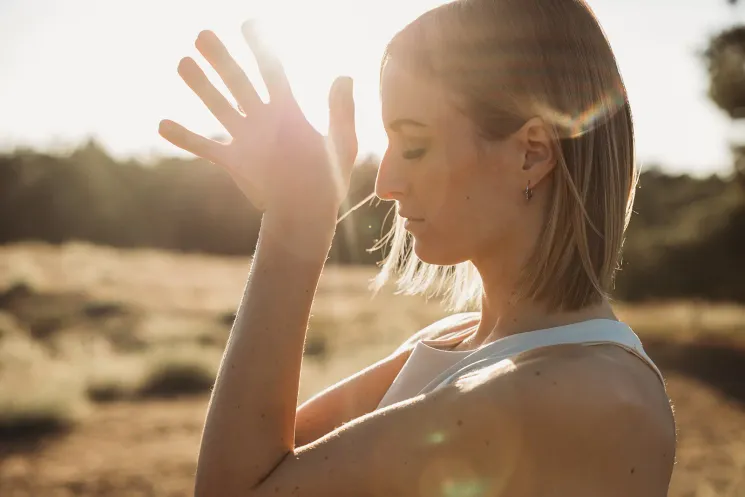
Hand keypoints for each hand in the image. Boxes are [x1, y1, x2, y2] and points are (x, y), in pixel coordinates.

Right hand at [158, 23, 357, 220]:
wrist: (307, 213)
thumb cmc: (328, 181)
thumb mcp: (341, 145)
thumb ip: (341, 112)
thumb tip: (344, 75)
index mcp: (288, 112)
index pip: (272, 71)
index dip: (260, 47)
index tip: (249, 23)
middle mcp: (262, 120)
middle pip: (238, 82)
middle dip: (221, 59)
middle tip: (203, 34)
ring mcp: (245, 140)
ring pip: (218, 106)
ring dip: (200, 86)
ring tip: (183, 62)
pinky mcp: (234, 162)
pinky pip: (204, 147)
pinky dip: (184, 137)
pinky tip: (163, 124)